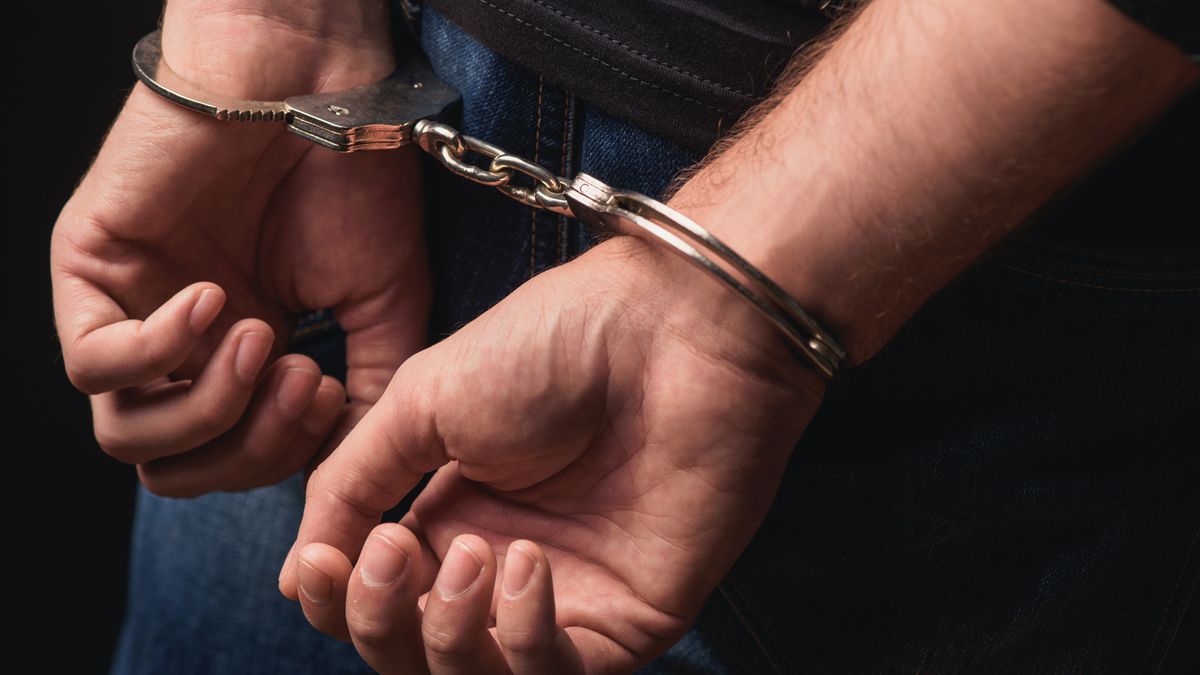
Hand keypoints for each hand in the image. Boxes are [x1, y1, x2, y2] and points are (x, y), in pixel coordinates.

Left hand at [51, 1, 427, 495]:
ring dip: (209, 407)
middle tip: (304, 383)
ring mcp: (130, 310)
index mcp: (241, 362)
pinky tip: (216, 297)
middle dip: (247, 449)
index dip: (281, 457)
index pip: (230, 464)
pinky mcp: (88, 268)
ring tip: (262, 336)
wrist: (320, 88)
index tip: (333, 396)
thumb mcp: (382, 310)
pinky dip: (160, 350)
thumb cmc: (354, 186)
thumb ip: (369, 397)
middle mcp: (179, 347)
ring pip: (125, 435)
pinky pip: (92, 363)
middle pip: (172, 469)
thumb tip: (350, 470)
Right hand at [280, 234, 826, 672]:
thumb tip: (296, 575)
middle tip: (387, 553)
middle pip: (408, 650)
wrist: (672, 333)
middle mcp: (499, 567)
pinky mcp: (626, 621)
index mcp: (447, 514)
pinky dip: (522, 637)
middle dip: (377, 619)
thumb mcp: (422, 400)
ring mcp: (565, 599)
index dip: (335, 596)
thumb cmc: (553, 344)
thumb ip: (349, 486)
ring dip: (444, 633)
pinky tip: (525, 564)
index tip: (325, 560)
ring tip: (468, 552)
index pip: (371, 597)